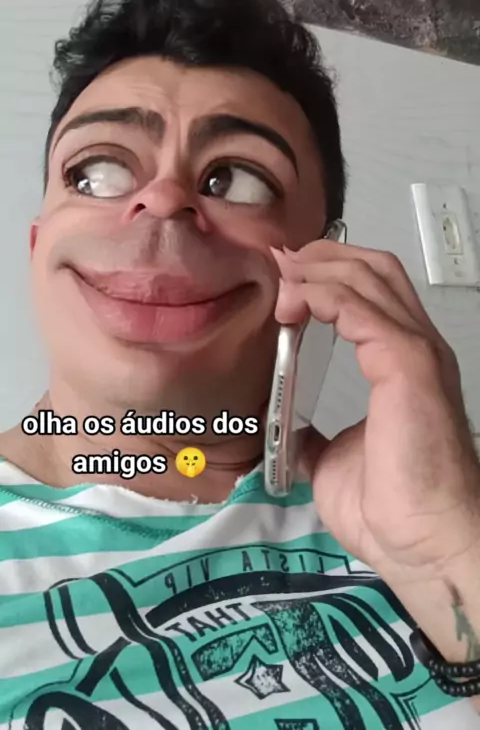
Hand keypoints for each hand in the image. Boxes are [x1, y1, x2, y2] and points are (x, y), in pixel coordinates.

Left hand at [271, 240, 479, 588]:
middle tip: (280, 262)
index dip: (328, 273)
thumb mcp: (334, 461)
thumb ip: (316, 437)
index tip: (284, 276)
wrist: (422, 542)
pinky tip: (296, 302)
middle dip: (323, 256)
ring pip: (370, 277)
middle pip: (375, 269)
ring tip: (283, 277)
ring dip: (319, 269)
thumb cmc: (390, 509)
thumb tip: (292, 432)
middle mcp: (415, 347)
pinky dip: (324, 294)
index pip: (373, 292)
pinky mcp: (407, 363)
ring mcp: (416, 352)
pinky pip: (360, 309)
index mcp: (402, 364)